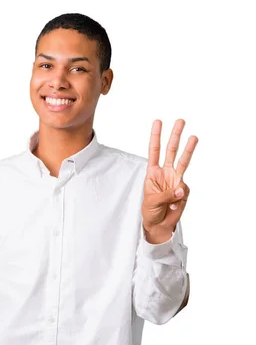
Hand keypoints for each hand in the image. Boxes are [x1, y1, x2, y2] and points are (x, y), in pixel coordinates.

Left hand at [142, 119, 197, 235]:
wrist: (160, 224)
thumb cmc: (151, 211)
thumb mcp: (152, 201)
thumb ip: (166, 194)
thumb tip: (181, 189)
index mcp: (153, 172)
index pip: (154, 151)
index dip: (156, 137)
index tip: (158, 122)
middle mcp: (165, 172)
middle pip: (171, 151)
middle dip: (175, 136)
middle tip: (180, 121)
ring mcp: (176, 180)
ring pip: (184, 161)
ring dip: (189, 149)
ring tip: (194, 137)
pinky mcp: (184, 190)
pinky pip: (184, 190)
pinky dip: (179, 199)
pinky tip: (173, 205)